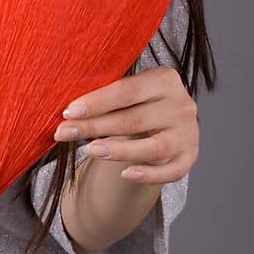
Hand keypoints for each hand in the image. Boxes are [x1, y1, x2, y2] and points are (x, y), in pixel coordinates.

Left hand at [53, 67, 198, 183]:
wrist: (164, 125)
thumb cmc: (137, 105)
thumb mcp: (127, 95)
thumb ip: (106, 98)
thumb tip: (68, 111)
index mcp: (165, 79)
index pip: (128, 91)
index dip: (97, 102)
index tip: (69, 112)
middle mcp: (182, 105)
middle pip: (134, 119)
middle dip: (95, 127)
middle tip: (65, 133)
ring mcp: (188, 133)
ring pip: (153, 147)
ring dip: (119, 150)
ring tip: (90, 150)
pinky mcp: (189, 157)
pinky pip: (171, 171)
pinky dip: (149, 175)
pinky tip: (125, 174)